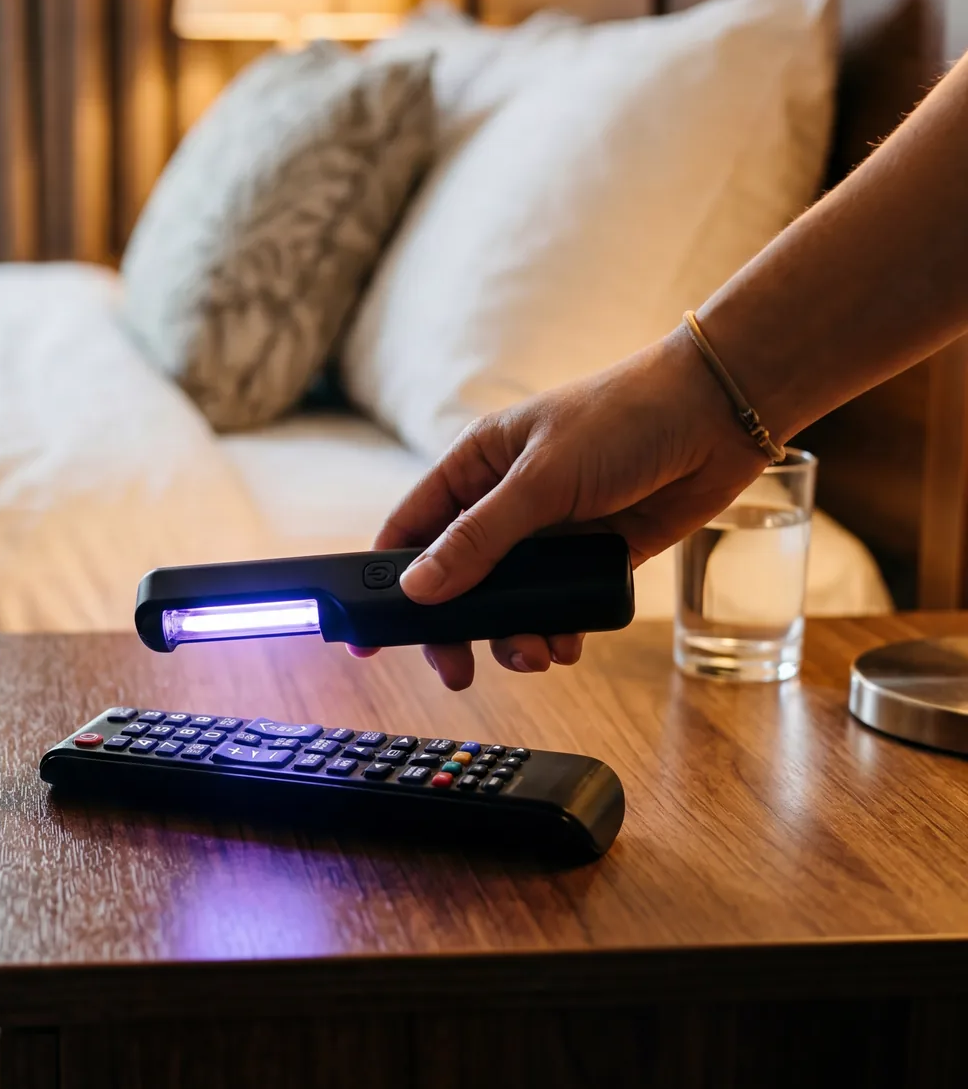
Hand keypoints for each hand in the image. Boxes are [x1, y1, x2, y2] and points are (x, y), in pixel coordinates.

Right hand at [357, 327, 767, 688]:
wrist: (718, 419)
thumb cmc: (623, 420)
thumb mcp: (541, 480)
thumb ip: (479, 539)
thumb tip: (419, 589)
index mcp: (475, 466)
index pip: (411, 530)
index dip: (386, 579)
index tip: (370, 635)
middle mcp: (504, 502)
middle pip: (455, 579)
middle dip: (454, 627)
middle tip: (455, 669)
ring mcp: (548, 533)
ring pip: (507, 602)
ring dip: (511, 636)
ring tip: (532, 655)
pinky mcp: (591, 557)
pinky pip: (557, 608)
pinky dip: (556, 632)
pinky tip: (567, 644)